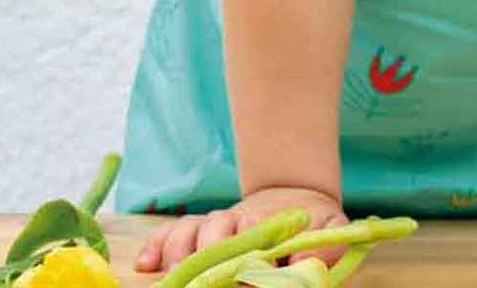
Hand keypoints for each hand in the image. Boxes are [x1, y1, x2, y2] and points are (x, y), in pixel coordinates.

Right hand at [134, 186, 350, 273]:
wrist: (296, 202)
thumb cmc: (313, 226)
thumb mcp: (331, 228)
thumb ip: (326, 246)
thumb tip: (307, 263)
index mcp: (269, 226)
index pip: (252, 236)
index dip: (245, 251)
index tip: (245, 271)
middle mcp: (236, 226)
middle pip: (214, 231)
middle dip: (207, 251)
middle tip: (202, 273)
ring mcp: (215, 229)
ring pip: (190, 231)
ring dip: (180, 250)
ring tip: (175, 273)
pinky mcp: (198, 234)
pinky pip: (171, 234)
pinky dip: (157, 245)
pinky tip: (146, 264)